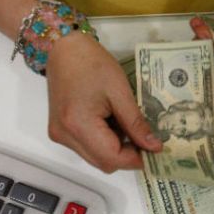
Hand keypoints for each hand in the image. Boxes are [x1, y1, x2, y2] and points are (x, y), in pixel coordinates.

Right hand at [46, 32, 162, 172]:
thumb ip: (136, 123)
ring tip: (122, 122)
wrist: (63, 50)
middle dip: (126, 154)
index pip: (112, 158)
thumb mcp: (120, 91)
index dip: (136, 158)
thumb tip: (154, 147)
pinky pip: (87, 148)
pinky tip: (109, 121)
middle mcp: (65, 136)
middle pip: (103, 163)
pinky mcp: (59, 132)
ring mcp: (60, 135)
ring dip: (114, 148)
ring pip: (96, 158)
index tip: (153, 148)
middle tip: (142, 135)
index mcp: (78, 124)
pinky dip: (103, 142)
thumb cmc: (92, 64)